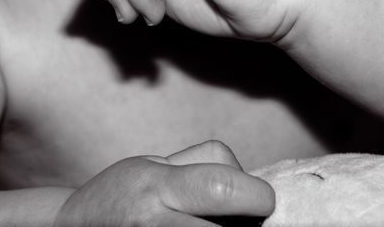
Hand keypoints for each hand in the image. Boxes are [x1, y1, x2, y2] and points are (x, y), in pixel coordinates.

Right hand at [54, 140, 274, 226]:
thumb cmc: (122, 194)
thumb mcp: (156, 165)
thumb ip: (206, 163)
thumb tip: (250, 182)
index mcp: (160, 186)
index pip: (224, 186)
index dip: (258, 194)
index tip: (261, 198)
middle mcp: (156, 221)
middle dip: (247, 224)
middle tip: (242, 218)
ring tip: (210, 222)